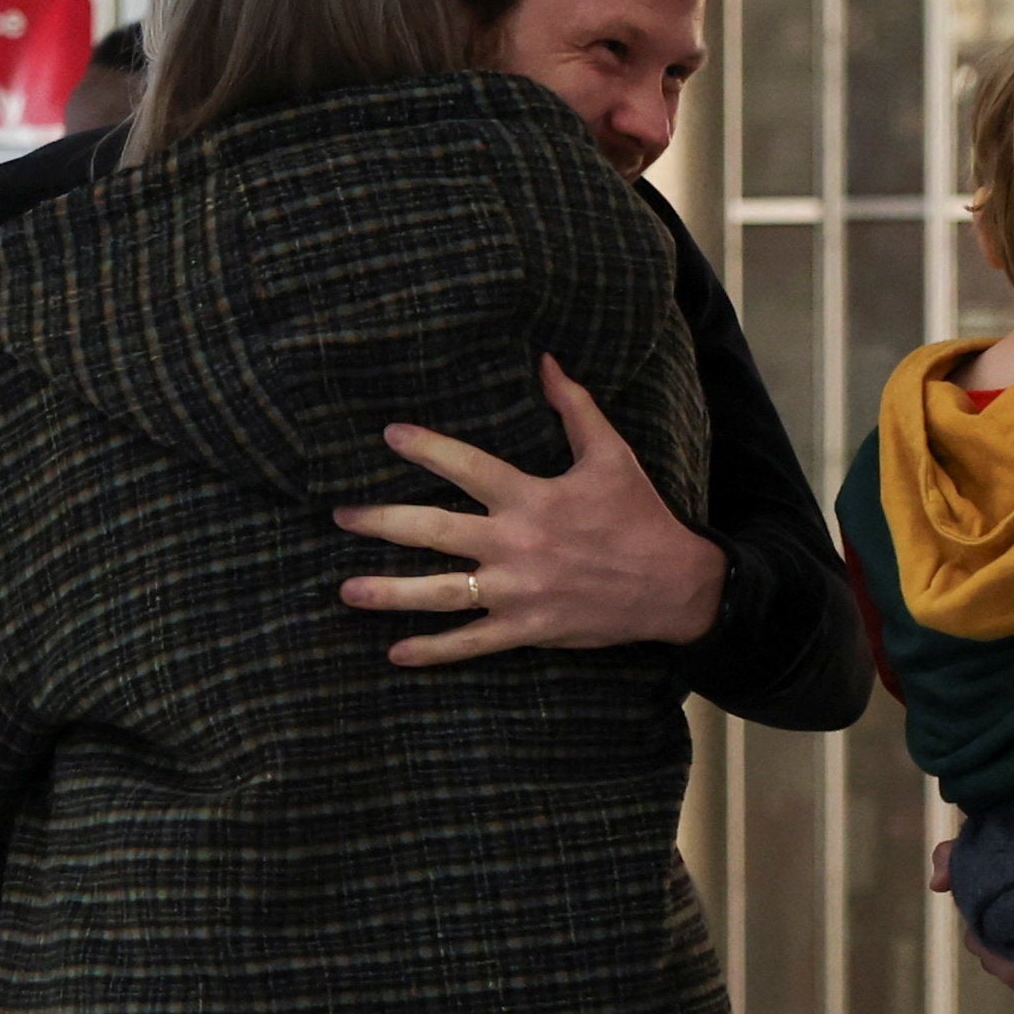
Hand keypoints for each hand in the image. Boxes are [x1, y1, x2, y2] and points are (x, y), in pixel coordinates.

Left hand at [335, 356, 727, 667]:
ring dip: (389, 593)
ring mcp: (516, 592)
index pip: (467, 467)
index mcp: (532, 498)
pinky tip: (396, 653)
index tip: (389, 435)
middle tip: (341, 517)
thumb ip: (574, 407)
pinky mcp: (525, 630)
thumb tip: (546, 360)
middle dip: (382, 523)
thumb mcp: (612, 454)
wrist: (672, 584)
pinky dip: (433, 651)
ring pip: (439, 594)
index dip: (427, 449)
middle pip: (434, 531)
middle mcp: (515, 545)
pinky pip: (470, 643)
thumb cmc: (639, 516)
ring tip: (346, 590)